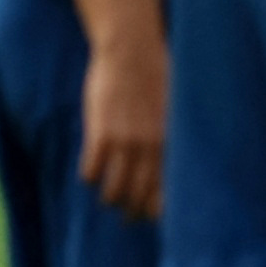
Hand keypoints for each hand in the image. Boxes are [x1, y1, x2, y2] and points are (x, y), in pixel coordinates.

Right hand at [77, 22, 168, 219]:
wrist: (131, 49)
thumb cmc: (156, 72)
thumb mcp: (174, 105)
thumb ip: (171, 131)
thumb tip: (175, 154)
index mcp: (171, 140)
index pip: (167, 187)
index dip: (160, 207)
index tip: (155, 217)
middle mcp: (151, 146)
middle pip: (141, 195)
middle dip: (135, 212)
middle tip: (130, 218)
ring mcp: (125, 141)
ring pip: (114, 189)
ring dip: (111, 199)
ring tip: (109, 201)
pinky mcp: (100, 133)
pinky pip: (91, 170)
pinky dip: (90, 178)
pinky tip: (90, 176)